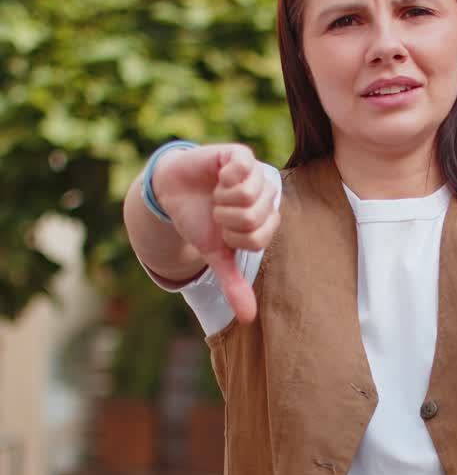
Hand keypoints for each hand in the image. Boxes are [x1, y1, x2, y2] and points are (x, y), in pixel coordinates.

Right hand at [153, 143, 279, 322]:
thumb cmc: (198, 222)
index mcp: (264, 221)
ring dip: (223, 199)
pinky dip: (224, 178)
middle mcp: (265, 198)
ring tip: (216, 193)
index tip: (222, 231)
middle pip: (254, 218)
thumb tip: (248, 319)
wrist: (172, 191)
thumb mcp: (215, 255)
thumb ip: (233, 283)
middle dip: (226, 219)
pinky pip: (244, 169)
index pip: (258, 239)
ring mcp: (256, 175)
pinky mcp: (240, 155)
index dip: (234, 238)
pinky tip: (218, 175)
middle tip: (217, 210)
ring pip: (249, 196)